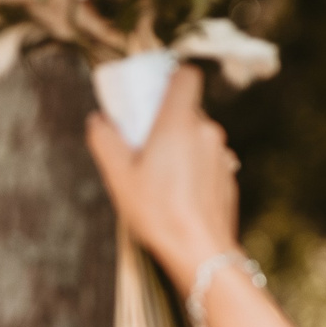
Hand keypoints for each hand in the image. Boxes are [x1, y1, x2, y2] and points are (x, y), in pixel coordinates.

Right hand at [84, 67, 242, 285]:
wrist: (200, 250)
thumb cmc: (158, 212)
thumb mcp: (118, 177)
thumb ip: (105, 141)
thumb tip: (98, 120)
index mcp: (178, 123)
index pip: (187, 76)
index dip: (171, 76)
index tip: (153, 91)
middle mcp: (206, 132)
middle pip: (187, 109)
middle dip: (165, 120)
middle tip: (143, 146)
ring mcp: (221, 155)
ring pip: (197, 137)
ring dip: (179, 147)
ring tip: (158, 177)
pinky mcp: (228, 176)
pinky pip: (207, 160)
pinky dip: (192, 168)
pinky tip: (176, 195)